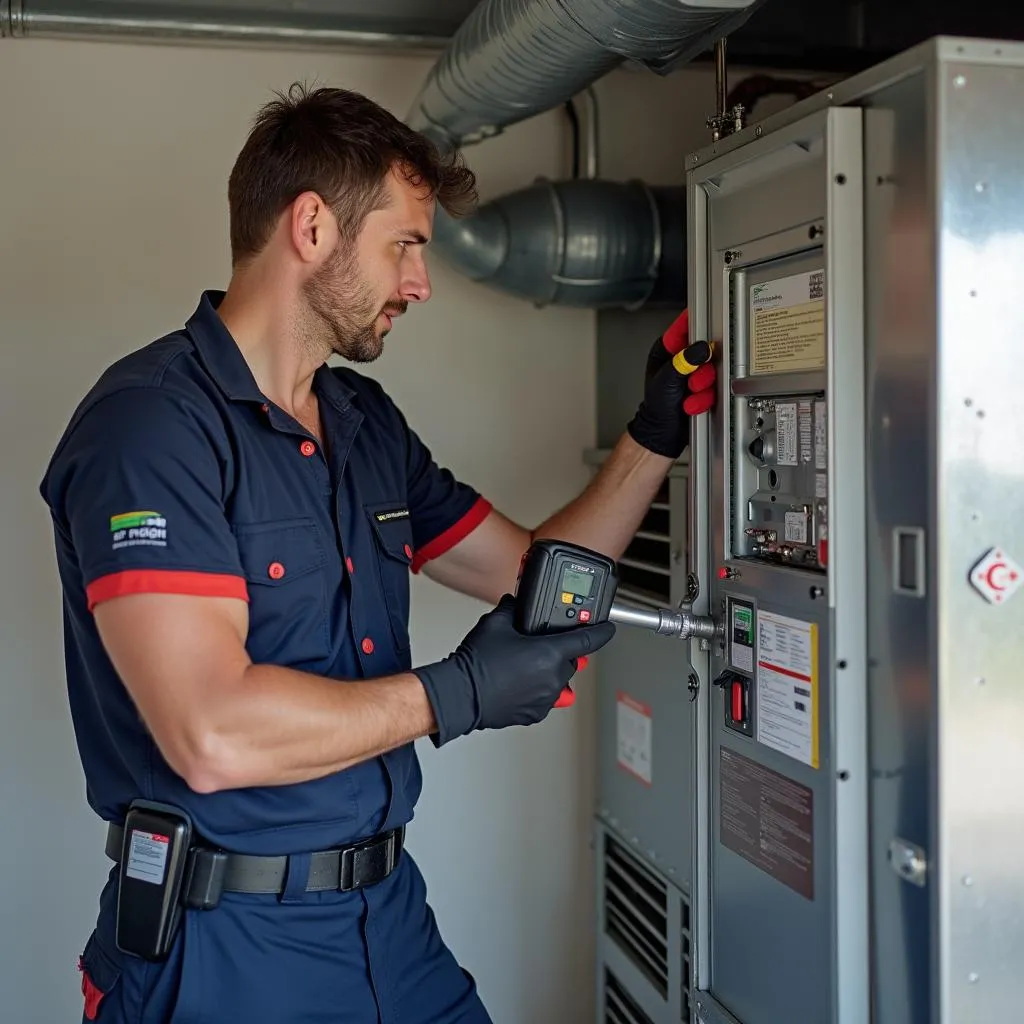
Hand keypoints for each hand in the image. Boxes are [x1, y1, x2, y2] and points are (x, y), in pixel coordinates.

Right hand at [414, 595, 616, 744]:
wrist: (460, 694)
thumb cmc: (477, 664)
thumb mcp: (496, 623)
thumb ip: (513, 609)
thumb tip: (516, 604)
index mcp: (550, 653)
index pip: (588, 640)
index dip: (602, 632)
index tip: (608, 629)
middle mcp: (553, 677)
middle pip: (569, 660)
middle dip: (558, 651)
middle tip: (538, 645)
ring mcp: (545, 698)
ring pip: (557, 679)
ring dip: (548, 670)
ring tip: (523, 664)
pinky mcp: (535, 713)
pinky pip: (545, 696)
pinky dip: (538, 688)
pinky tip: (519, 681)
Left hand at [626, 308, 716, 458]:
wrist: (663, 432)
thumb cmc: (656, 406)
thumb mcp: (666, 381)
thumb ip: (683, 362)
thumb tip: (701, 349)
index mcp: (667, 351)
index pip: (683, 327)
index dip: (695, 322)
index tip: (707, 318)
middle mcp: (682, 359)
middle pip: (705, 351)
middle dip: (700, 370)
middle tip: (691, 381)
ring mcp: (695, 373)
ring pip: (712, 370)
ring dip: (701, 387)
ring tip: (688, 395)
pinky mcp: (705, 386)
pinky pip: (714, 387)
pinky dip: (703, 398)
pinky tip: (691, 404)